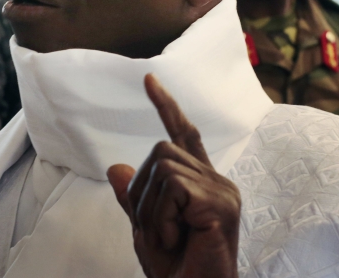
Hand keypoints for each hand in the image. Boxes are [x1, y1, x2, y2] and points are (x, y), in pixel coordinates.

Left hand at [107, 74, 240, 277]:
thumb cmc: (176, 269)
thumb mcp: (145, 230)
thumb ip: (134, 199)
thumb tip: (115, 167)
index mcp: (203, 183)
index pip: (185, 135)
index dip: (167, 106)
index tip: (148, 79)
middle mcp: (218, 182)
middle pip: (162, 151)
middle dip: (142, 191)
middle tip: (153, 230)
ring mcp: (223, 191)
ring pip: (163, 167)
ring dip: (150, 208)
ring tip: (167, 236)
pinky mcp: (220, 203)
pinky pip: (171, 187)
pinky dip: (159, 216)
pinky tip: (174, 237)